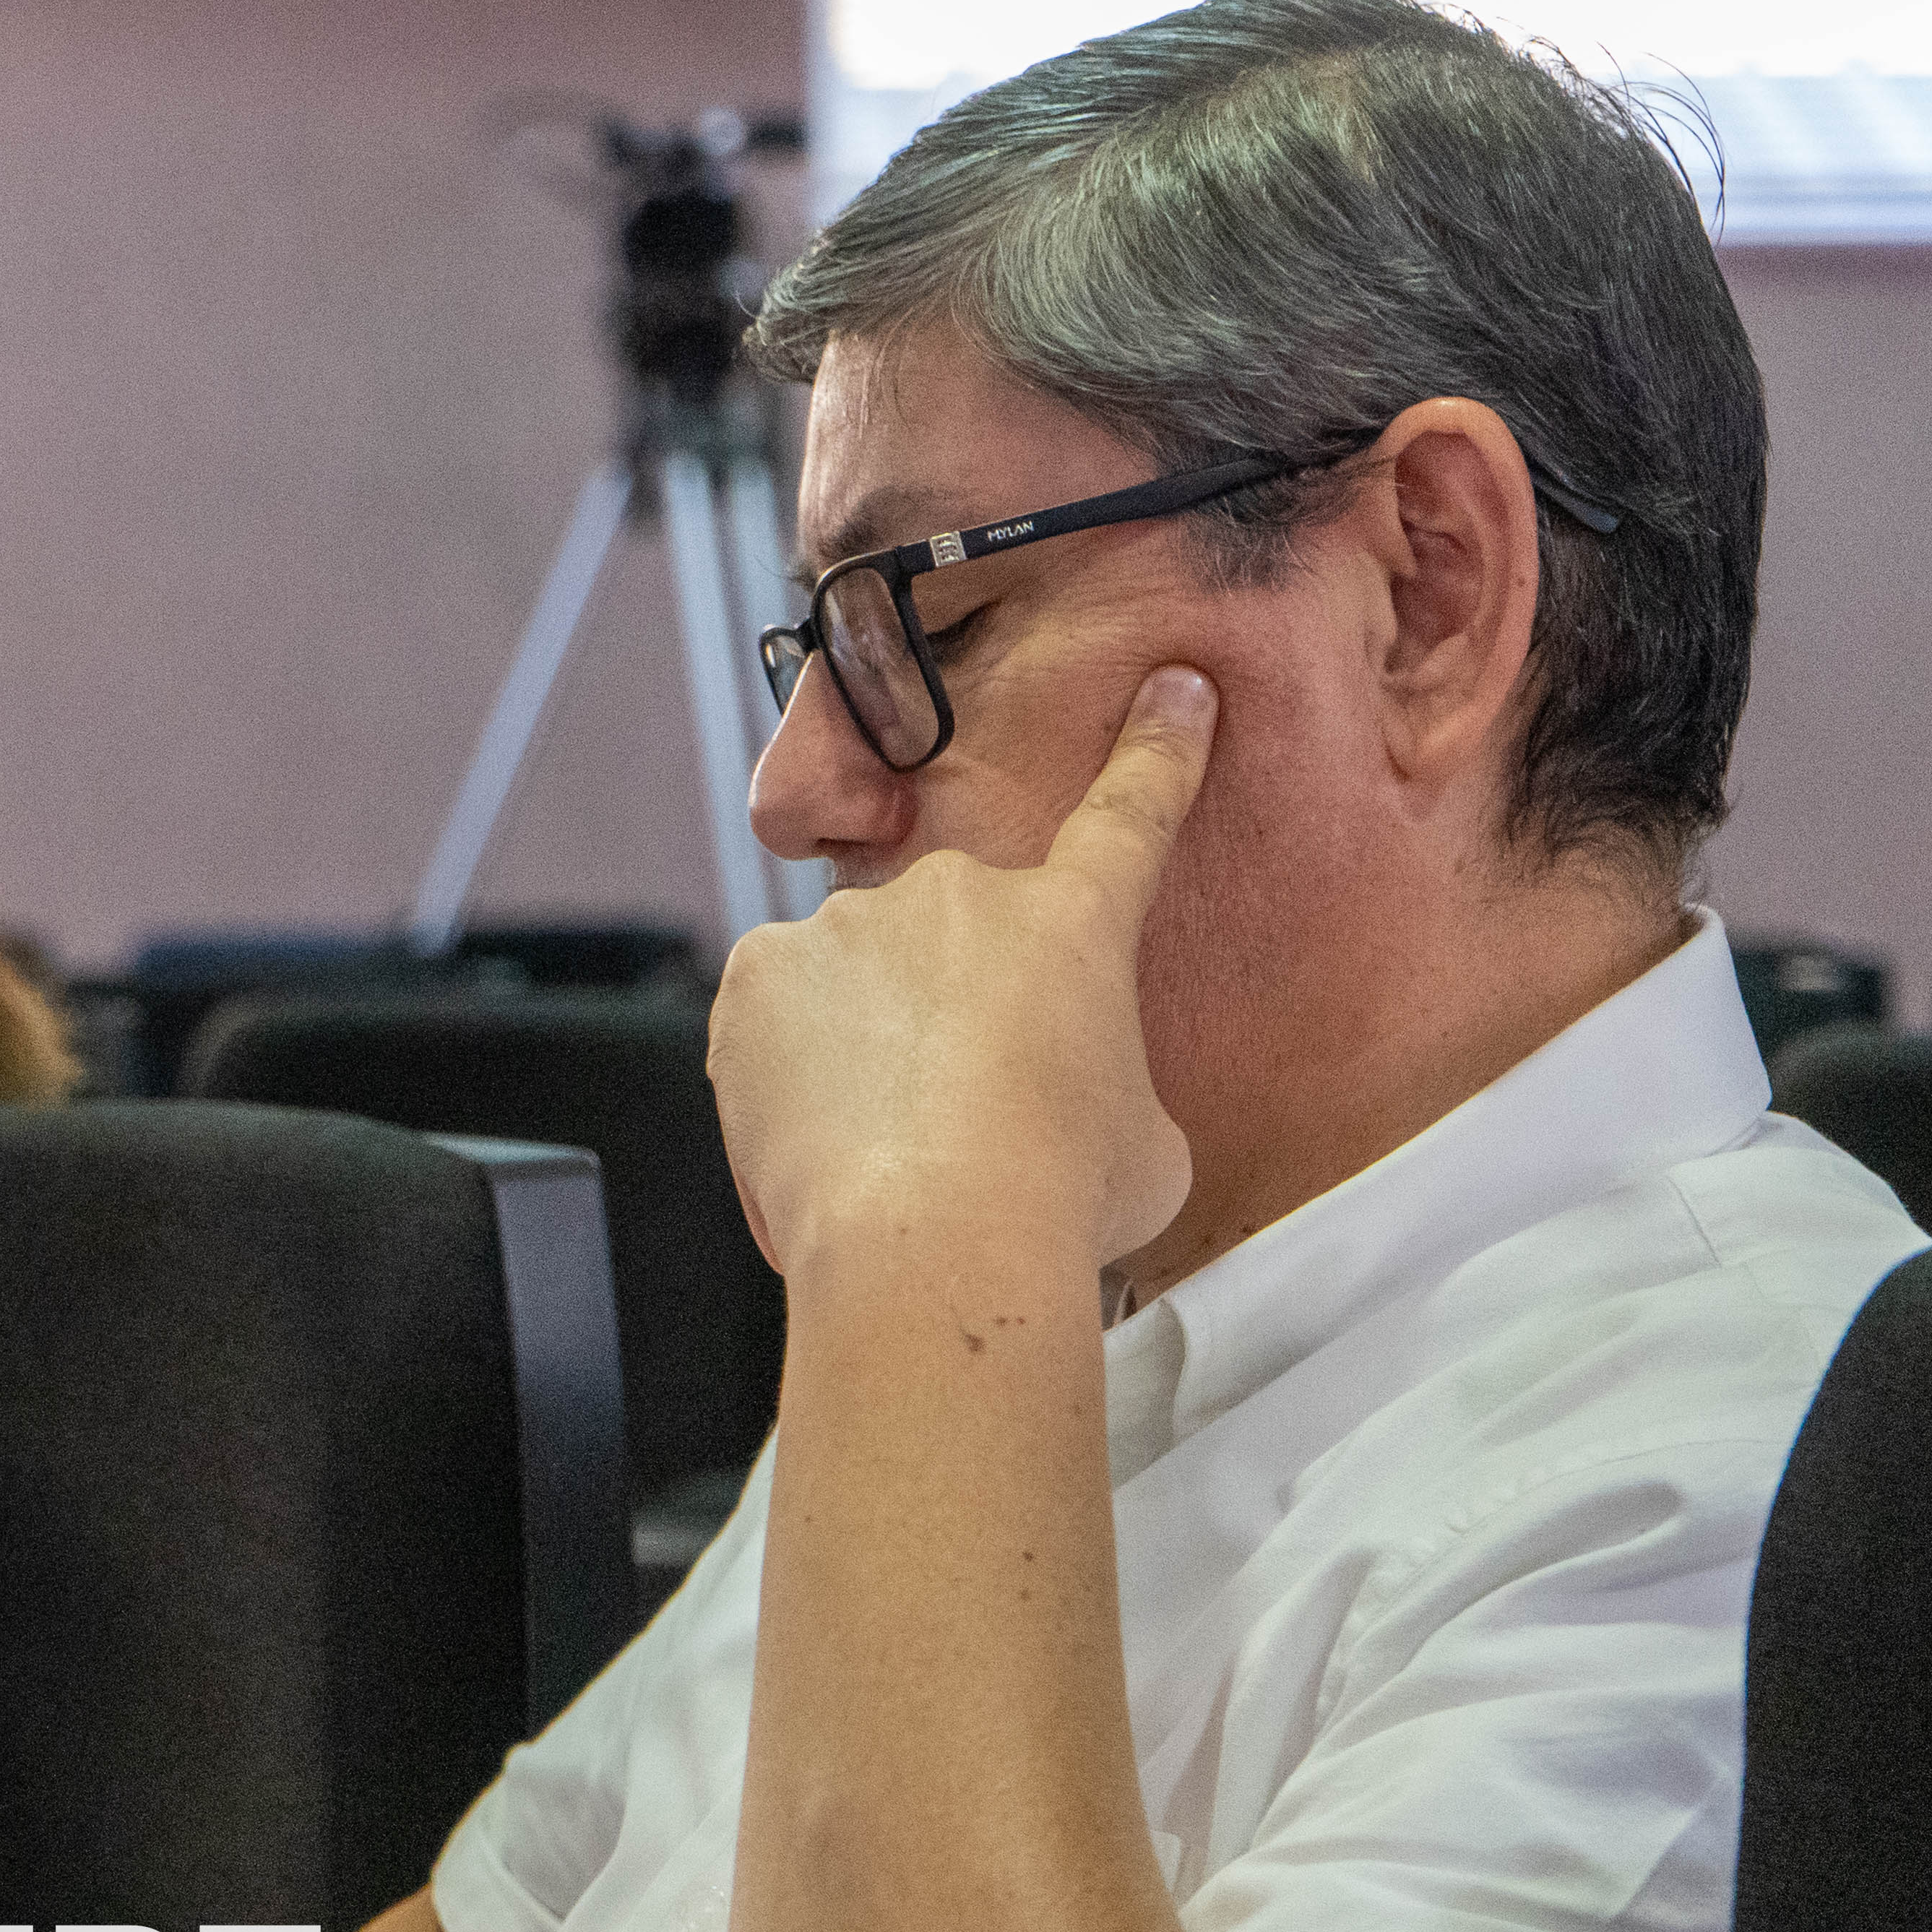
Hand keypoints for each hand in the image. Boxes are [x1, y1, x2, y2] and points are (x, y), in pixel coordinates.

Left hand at [709, 665, 1213, 1273]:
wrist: (933, 1241)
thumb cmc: (1056, 1202)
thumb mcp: (1142, 1147)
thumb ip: (1107, 1086)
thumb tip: (1081, 1101)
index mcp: (1075, 923)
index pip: (1130, 815)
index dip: (1155, 753)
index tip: (1172, 690)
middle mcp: (959, 894)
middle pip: (953, 932)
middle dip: (951, 1000)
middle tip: (958, 1103)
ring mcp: (849, 924)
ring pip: (856, 972)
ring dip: (866, 1035)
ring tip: (886, 1138)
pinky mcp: (759, 971)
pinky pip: (776, 1006)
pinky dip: (789, 1061)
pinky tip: (821, 1130)